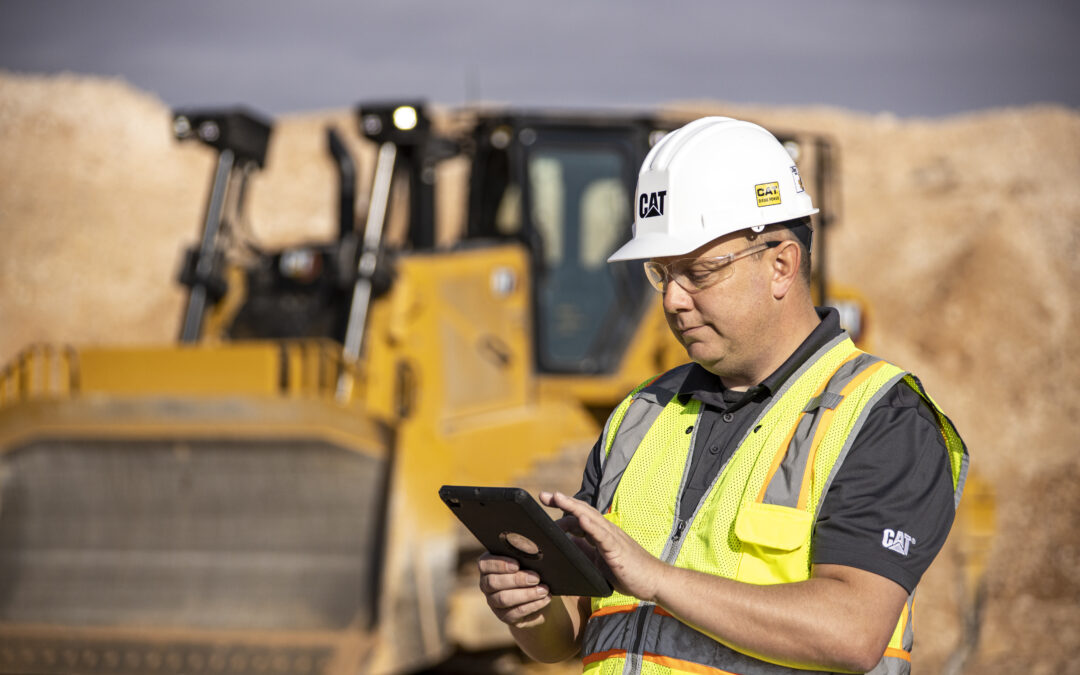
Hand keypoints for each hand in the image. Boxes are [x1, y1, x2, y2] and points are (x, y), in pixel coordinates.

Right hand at [477, 553, 551, 627]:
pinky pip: (515, 612)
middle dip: (516, 580)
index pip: (485, 564)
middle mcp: (486, 584)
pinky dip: (532, 605)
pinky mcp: (504, 616)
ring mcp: (493, 602)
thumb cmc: (529, 569)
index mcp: (487, 566)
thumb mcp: (525, 560)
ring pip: (504, 599)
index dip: (499, 564)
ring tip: (543, 590)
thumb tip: (530, 550)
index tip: (517, 565)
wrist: (536, 594)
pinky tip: (544, 599)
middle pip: (493, 583)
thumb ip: (523, 553)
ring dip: (526, 594)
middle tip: (535, 578)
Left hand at [541, 490, 667, 601]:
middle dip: (563, 502)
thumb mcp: (600, 562)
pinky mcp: (618, 549)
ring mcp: (613, 538)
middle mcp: (607, 531)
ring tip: (557, 498)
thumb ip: (585, 552)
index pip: (580, 516)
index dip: (564, 509)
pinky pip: (602, 535)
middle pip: (582, 511)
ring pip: (590, 517)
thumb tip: (566, 544)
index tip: (547, 502)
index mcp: (602, 535)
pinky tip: (580, 518)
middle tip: (544, 495)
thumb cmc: (629, 573)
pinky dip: (590, 525)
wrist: (655, 581)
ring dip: (573, 507)